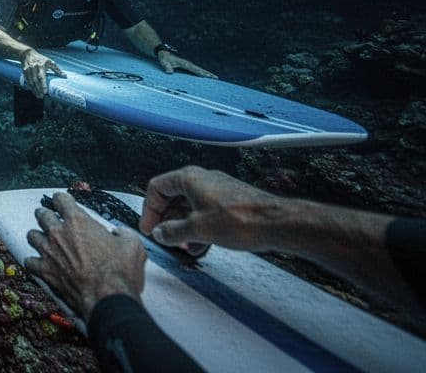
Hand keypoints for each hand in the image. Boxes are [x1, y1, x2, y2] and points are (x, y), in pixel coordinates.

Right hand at [21, 49, 62, 97]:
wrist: (28, 53)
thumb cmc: (41, 58)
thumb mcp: (50, 62)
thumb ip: (57, 70)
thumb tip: (65, 76)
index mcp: (41, 66)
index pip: (41, 76)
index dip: (43, 84)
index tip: (45, 91)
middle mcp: (34, 68)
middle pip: (35, 81)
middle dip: (38, 89)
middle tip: (42, 96)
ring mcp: (28, 70)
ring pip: (31, 82)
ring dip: (34, 90)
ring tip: (38, 96)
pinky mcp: (24, 71)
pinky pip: (27, 80)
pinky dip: (30, 86)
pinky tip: (33, 91)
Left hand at [24, 192, 146, 318]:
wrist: (107, 298)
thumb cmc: (120, 272)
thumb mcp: (133, 245)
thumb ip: (123, 233)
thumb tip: (119, 233)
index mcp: (78, 221)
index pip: (61, 200)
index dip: (62, 200)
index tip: (63, 202)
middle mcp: (59, 233)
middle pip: (42, 215)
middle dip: (46, 215)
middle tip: (51, 219)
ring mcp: (49, 252)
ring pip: (32, 235)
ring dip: (38, 236)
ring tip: (43, 239)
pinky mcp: (45, 271)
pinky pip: (29, 261)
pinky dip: (34, 261)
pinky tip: (39, 263)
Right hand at [139, 166, 283, 254]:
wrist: (276, 223)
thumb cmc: (241, 219)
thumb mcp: (197, 230)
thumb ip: (172, 232)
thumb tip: (160, 233)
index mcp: (189, 178)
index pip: (156, 188)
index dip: (149, 210)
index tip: (149, 227)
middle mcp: (203, 180)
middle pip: (173, 198)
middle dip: (166, 220)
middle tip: (163, 237)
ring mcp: (217, 191)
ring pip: (190, 207)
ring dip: (183, 227)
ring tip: (183, 245)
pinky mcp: (230, 203)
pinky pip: (206, 213)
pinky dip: (199, 228)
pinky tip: (201, 245)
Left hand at [157, 50, 216, 78]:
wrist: (164, 53)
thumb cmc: (164, 58)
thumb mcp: (164, 62)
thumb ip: (167, 66)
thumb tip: (169, 72)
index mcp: (185, 63)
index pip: (195, 69)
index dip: (201, 73)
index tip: (208, 76)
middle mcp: (188, 64)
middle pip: (200, 69)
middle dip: (208, 74)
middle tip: (216, 78)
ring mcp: (189, 65)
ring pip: (200, 70)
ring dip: (207, 74)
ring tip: (215, 78)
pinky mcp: (188, 67)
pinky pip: (197, 71)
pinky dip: (202, 74)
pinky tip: (206, 77)